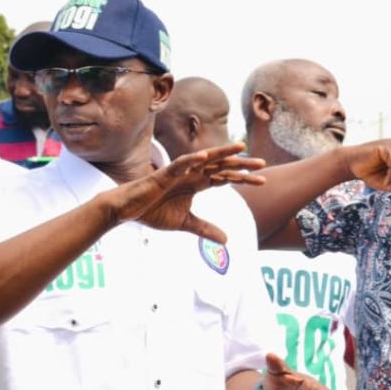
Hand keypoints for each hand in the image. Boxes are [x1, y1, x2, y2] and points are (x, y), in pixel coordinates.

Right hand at [106, 142, 265, 243]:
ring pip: (205, 160)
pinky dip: (192, 160)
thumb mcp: (185, 223)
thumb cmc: (154, 211)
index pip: (225, 178)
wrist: (127, 211)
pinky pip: (180, 165)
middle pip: (221, 166)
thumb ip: (205, 229)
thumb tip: (227, 240)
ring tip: (241, 148)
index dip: (243, 178)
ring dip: (223, 154)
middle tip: (263, 164)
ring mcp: (179, 172)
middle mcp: (192, 174)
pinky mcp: (164, 174)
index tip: (263, 180)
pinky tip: (205, 157)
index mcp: (197, 183)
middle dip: (241, 164)